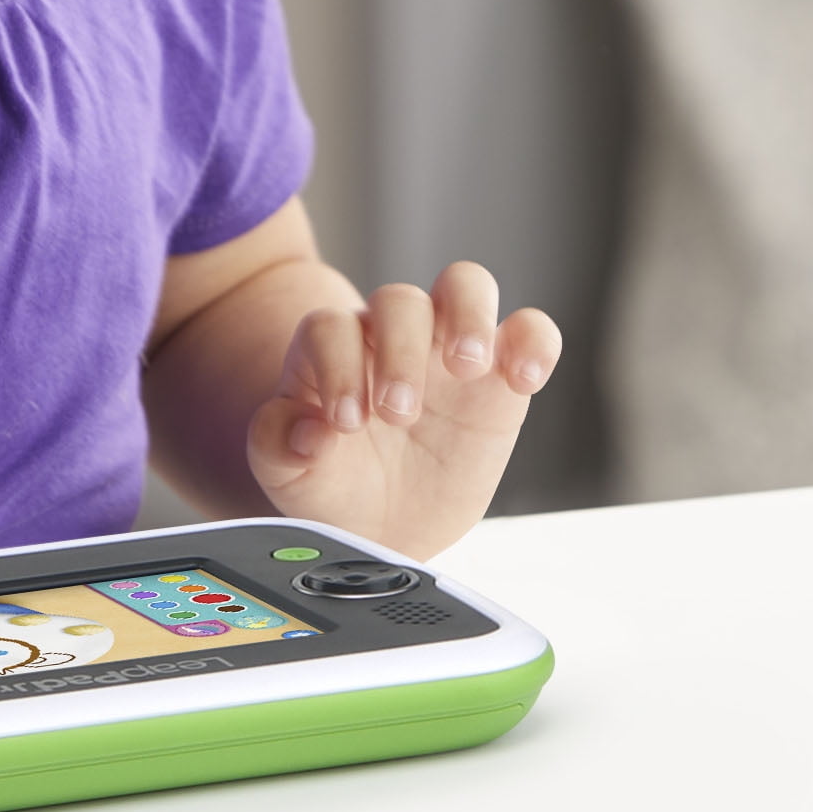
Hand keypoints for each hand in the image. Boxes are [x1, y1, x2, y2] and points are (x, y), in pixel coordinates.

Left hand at [244, 262, 558, 558]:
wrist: (385, 526)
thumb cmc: (333, 483)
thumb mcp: (292, 476)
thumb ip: (277, 447)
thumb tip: (306, 432)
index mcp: (331, 351)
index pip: (330, 328)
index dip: (337, 366)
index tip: (347, 423)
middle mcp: (390, 336)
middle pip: (398, 301)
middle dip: (399, 351)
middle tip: (399, 414)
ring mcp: (449, 349)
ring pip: (464, 286)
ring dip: (468, 316)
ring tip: (466, 367)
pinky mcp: (501, 377)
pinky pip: (529, 331)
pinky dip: (534, 341)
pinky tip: (525, 378)